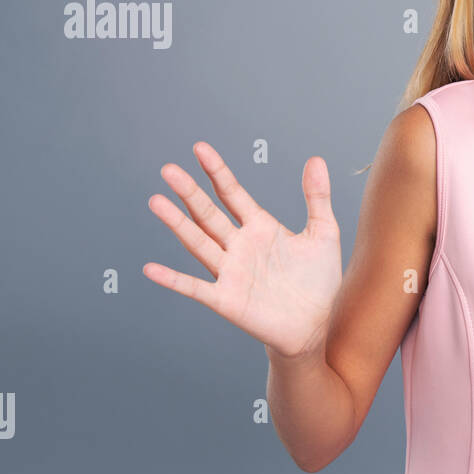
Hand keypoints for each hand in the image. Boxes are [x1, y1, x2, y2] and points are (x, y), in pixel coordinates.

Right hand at [143, 142, 342, 360]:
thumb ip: (317, 197)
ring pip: (198, 243)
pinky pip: (195, 288)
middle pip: (209, 214)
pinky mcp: (227, 300)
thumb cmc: (319, 281)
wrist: (318, 325)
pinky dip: (173, 280)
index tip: (199, 148)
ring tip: (156, 201)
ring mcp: (230, 272)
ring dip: (177, 224)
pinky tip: (151, 270)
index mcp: (260, 227)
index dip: (216, 172)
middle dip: (189, 192)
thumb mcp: (323, 233)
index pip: (232, 193)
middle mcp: (239, 246)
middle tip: (168, 169)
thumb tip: (316, 159)